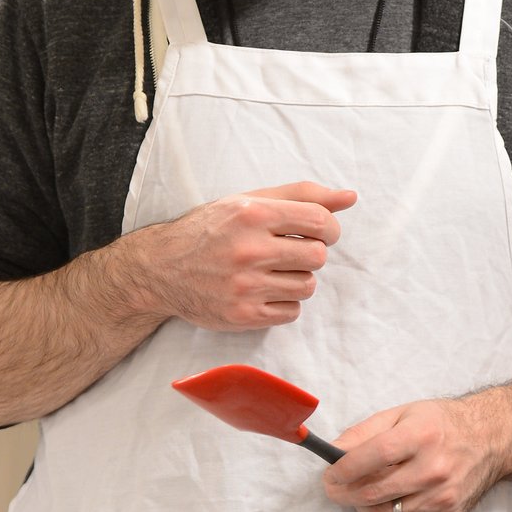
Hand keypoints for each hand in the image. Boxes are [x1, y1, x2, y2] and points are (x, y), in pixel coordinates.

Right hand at [135, 181, 356, 331]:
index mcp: (252, 214)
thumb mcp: (249, 202)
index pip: (320, 220)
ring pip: (308, 286)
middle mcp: (249, 250)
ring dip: (298, 279)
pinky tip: (263, 291)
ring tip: (273, 272)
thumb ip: (301, 196)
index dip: (329, 228)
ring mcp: (245, 286)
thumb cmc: (210, 230)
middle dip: (310, 254)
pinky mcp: (243, 315)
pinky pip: (292, 311)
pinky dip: (285, 302)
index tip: (320, 232)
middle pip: (318, 256)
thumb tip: (350, 197)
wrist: (162, 269)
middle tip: (290, 253)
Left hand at [322, 394, 503, 511]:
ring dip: (363, 509)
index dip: (344, 470)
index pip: (373, 457)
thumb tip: (334, 452)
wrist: (490, 440)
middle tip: (334, 489)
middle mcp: (434, 469)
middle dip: (344, 494)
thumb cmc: (442, 424)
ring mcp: (443, 497)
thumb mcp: (402, 414)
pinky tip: (384, 506)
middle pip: (375, 492)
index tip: (329, 475)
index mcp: (421, 436)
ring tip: (361, 495)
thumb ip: (364, 432)